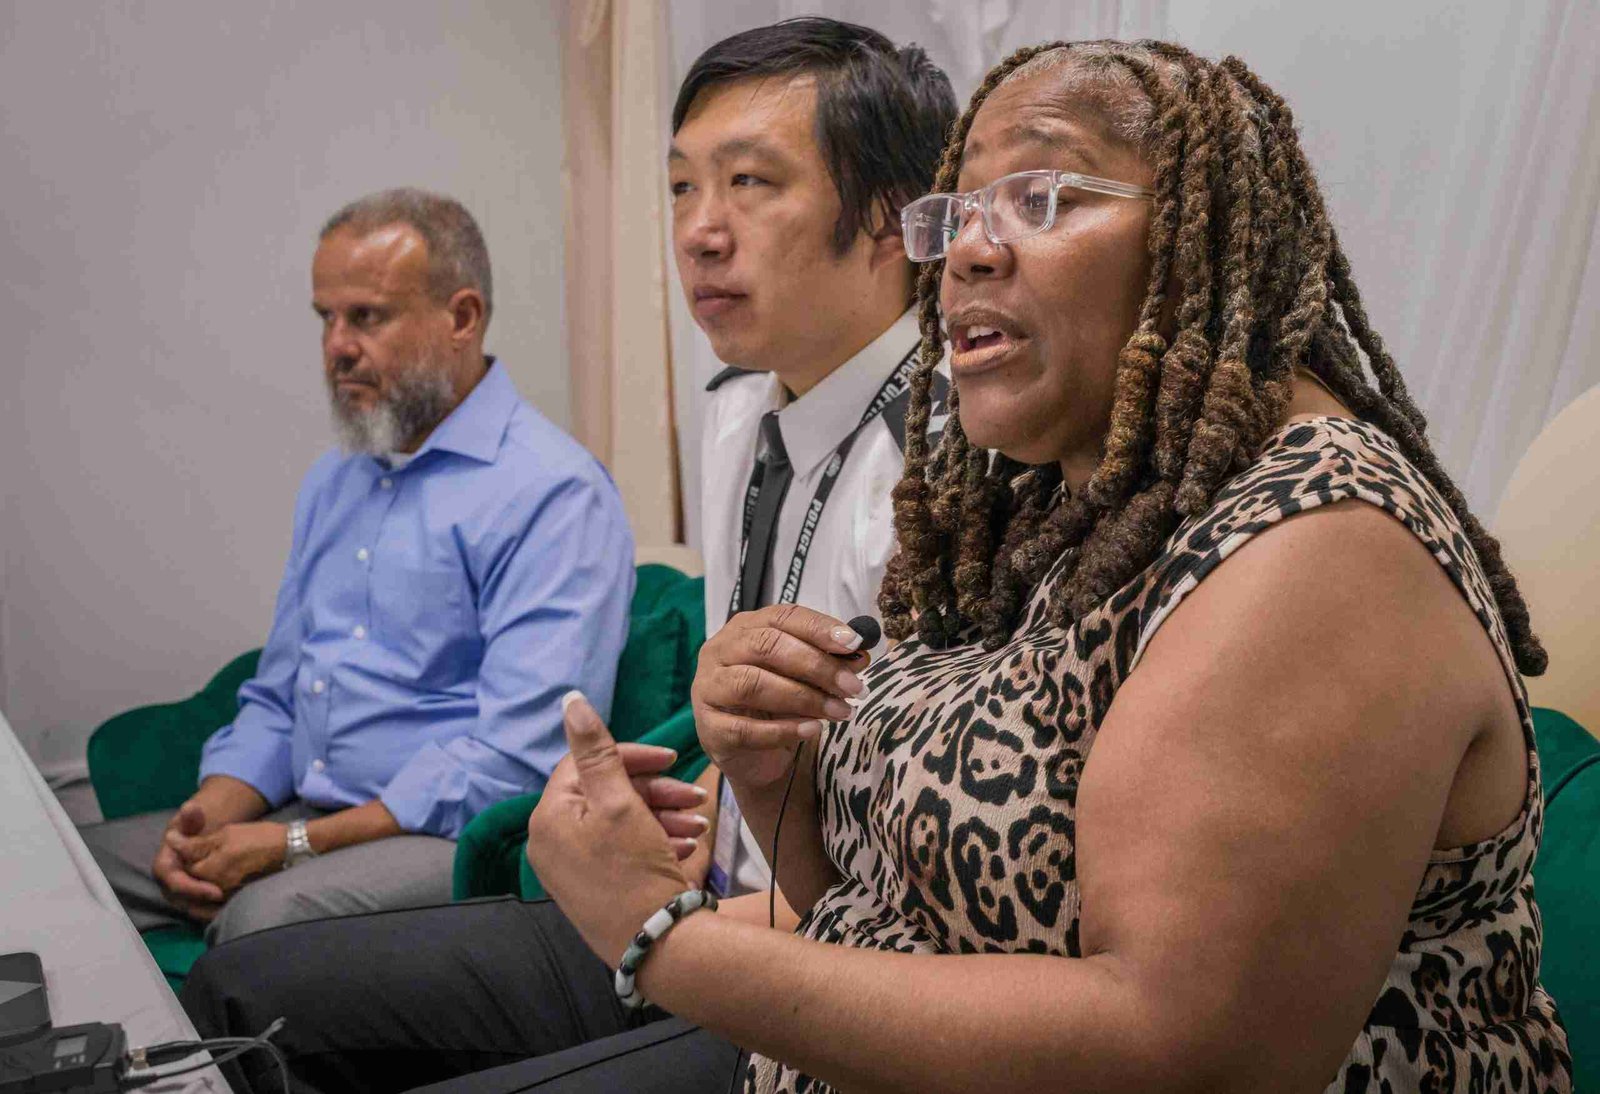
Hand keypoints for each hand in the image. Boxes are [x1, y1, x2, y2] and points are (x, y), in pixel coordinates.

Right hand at [152, 800, 225, 921]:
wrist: (197, 834)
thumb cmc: (193, 827)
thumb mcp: (193, 820)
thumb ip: (192, 816)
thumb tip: (191, 808)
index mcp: (164, 865)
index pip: (175, 883)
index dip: (194, 889)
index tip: (217, 892)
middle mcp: (168, 882)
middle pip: (183, 901)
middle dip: (204, 906)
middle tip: (229, 905)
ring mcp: (177, 892)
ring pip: (191, 909)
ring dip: (210, 912)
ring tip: (233, 910)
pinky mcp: (190, 897)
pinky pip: (200, 910)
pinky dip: (213, 911)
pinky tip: (232, 909)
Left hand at [175, 820, 288, 895]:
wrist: (288, 848)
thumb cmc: (256, 838)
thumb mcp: (223, 835)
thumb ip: (194, 843)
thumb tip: (170, 840)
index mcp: (208, 872)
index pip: (182, 869)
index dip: (182, 857)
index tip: (189, 845)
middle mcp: (215, 890)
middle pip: (190, 886)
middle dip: (187, 874)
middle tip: (195, 857)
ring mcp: (227, 897)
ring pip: (201, 897)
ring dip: (197, 886)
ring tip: (203, 870)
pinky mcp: (237, 899)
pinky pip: (214, 904)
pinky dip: (210, 898)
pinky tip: (214, 885)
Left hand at [527, 693, 696, 963]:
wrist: (657, 946)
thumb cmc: (635, 871)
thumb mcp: (619, 803)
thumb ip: (596, 750)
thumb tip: (570, 700)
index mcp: (549, 816)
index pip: (584, 763)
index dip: (631, 756)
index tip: (670, 759)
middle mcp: (552, 841)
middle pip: (606, 792)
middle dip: (655, 791)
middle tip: (696, 796)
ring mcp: (571, 867)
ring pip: (620, 821)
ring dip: (662, 815)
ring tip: (698, 826)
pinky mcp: (593, 886)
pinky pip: (622, 849)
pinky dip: (654, 840)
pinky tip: (686, 846)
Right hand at [691, 604, 866, 790]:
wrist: (753, 756)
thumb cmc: (778, 704)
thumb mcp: (805, 678)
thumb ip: (828, 662)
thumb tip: (860, 654)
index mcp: (745, 628)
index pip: (783, 617)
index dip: (819, 628)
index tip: (853, 643)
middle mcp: (720, 651)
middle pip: (766, 646)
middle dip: (816, 665)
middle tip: (852, 686)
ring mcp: (708, 688)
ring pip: (752, 684)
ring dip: (803, 697)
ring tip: (839, 711)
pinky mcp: (709, 728)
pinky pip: (744, 729)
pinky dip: (782, 730)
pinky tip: (812, 730)